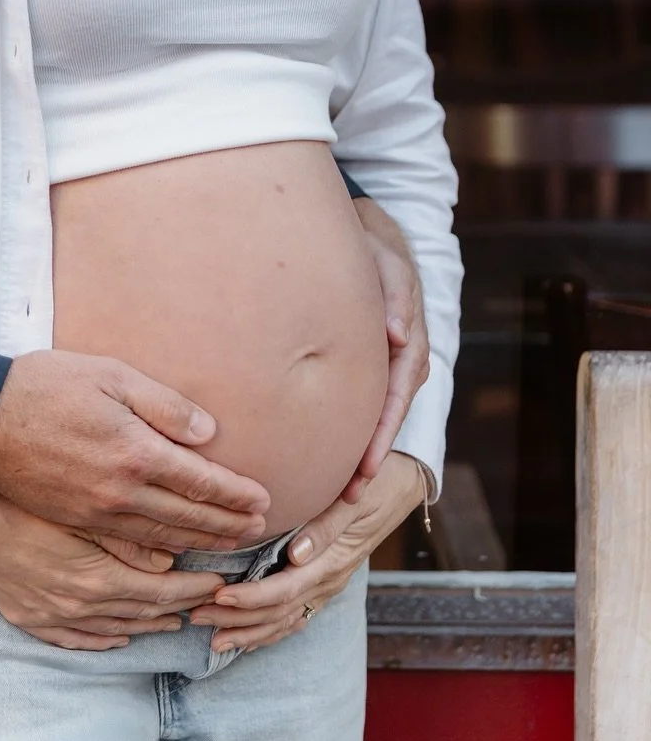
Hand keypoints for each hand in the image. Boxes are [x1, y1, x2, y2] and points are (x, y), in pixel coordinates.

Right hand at [0, 349, 269, 550]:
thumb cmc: (45, 385)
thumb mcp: (110, 375)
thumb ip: (163, 405)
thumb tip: (209, 434)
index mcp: (135, 452)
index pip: (201, 481)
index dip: (236, 494)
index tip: (264, 500)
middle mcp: (121, 492)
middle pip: (188, 518)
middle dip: (228, 526)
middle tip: (258, 531)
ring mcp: (95, 515)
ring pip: (162, 540)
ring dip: (200, 545)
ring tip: (227, 546)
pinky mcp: (73, 524)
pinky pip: (126, 550)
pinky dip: (157, 558)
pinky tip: (171, 559)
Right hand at [0, 483, 226, 650]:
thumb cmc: (24, 469)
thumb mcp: (93, 449)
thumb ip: (141, 478)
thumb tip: (183, 515)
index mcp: (100, 549)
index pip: (172, 569)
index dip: (206, 566)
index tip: (231, 561)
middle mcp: (82, 589)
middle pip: (152, 601)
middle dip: (192, 595)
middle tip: (221, 588)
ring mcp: (55, 607)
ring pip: (122, 622)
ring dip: (157, 617)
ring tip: (185, 610)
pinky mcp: (30, 615)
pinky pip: (82, 638)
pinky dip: (112, 635)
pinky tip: (126, 629)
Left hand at [188, 451, 424, 654]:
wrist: (401, 486)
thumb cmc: (374, 483)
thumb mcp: (352, 498)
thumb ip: (325, 526)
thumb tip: (296, 555)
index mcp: (332, 561)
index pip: (285, 590)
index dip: (250, 597)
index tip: (218, 596)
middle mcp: (328, 580)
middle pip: (278, 612)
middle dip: (237, 619)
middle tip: (196, 617)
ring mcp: (328, 586)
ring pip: (285, 621)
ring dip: (249, 632)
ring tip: (213, 639)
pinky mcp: (325, 583)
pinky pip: (297, 616)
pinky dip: (270, 630)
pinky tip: (247, 637)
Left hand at [347, 197, 429, 500]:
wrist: (373, 241)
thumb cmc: (379, 253)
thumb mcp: (390, 267)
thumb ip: (396, 299)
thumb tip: (399, 337)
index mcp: (411, 349)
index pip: (396, 399)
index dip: (382, 435)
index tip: (367, 468)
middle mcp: (404, 367)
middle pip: (387, 421)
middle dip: (369, 460)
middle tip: (347, 499)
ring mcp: (389, 370)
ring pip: (376, 418)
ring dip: (359, 453)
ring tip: (336, 495)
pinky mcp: (371, 370)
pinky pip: (363, 405)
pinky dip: (352, 431)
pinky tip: (330, 455)